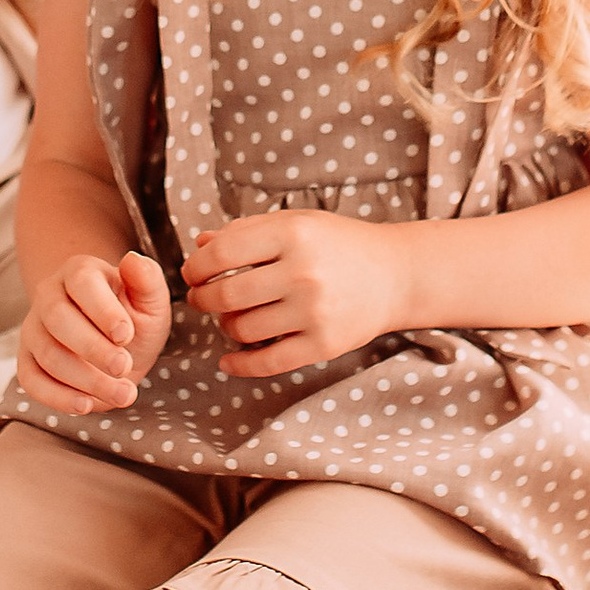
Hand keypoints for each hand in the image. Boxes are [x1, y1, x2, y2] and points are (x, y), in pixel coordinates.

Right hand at [16, 249, 171, 416]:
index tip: (126, 335)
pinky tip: (87, 406)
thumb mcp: (151, 300)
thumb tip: (132, 259)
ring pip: (47, 354)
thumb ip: (147, 280)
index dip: (103, 311)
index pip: (82, 284)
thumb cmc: (134, 317)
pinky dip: (57, 397)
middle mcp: (49, 295)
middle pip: (58, 319)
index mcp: (80, 272)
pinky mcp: (26, 361)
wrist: (118, 346)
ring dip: (86, 379)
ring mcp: (33, 328)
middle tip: (124, 368)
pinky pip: (31, 380)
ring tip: (124, 394)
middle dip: (93, 348)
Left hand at [184, 209, 410, 375]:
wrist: (396, 275)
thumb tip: (199, 244)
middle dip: (202, 299)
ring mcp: (315, 312)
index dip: (197, 266)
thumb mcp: (296, 223)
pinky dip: (239, 365)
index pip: (222, 253)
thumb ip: (247, 231)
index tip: (192, 273)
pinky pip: (267, 362)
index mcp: (293, 234)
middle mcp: (304, 272)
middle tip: (200, 299)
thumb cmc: (339, 245)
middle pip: (226, 295)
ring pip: (242, 329)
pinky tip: (228, 361)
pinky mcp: (324, 345)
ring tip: (230, 319)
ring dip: (225, 327)